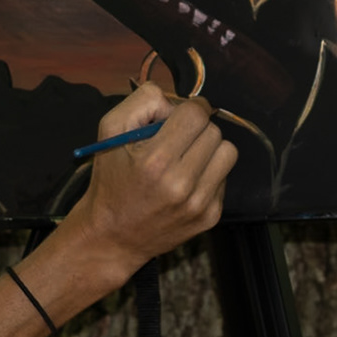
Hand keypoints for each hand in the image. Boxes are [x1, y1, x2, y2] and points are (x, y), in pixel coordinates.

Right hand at [65, 84, 235, 283]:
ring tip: (186, 157)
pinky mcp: (210, 217)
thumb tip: (175, 101)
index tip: (182, 114)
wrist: (113, 236)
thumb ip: (141, 101)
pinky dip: (208, 173)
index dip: (191, 107)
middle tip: (177, 139)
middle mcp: (181, 184)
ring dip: (209, 149)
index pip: (196, 114)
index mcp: (155, 160)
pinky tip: (186, 181)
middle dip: (197, 128)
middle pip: (214, 132)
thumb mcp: (109, 131)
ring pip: (228, 153)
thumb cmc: (110, 180)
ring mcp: (199, 204)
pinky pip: (224, 178)